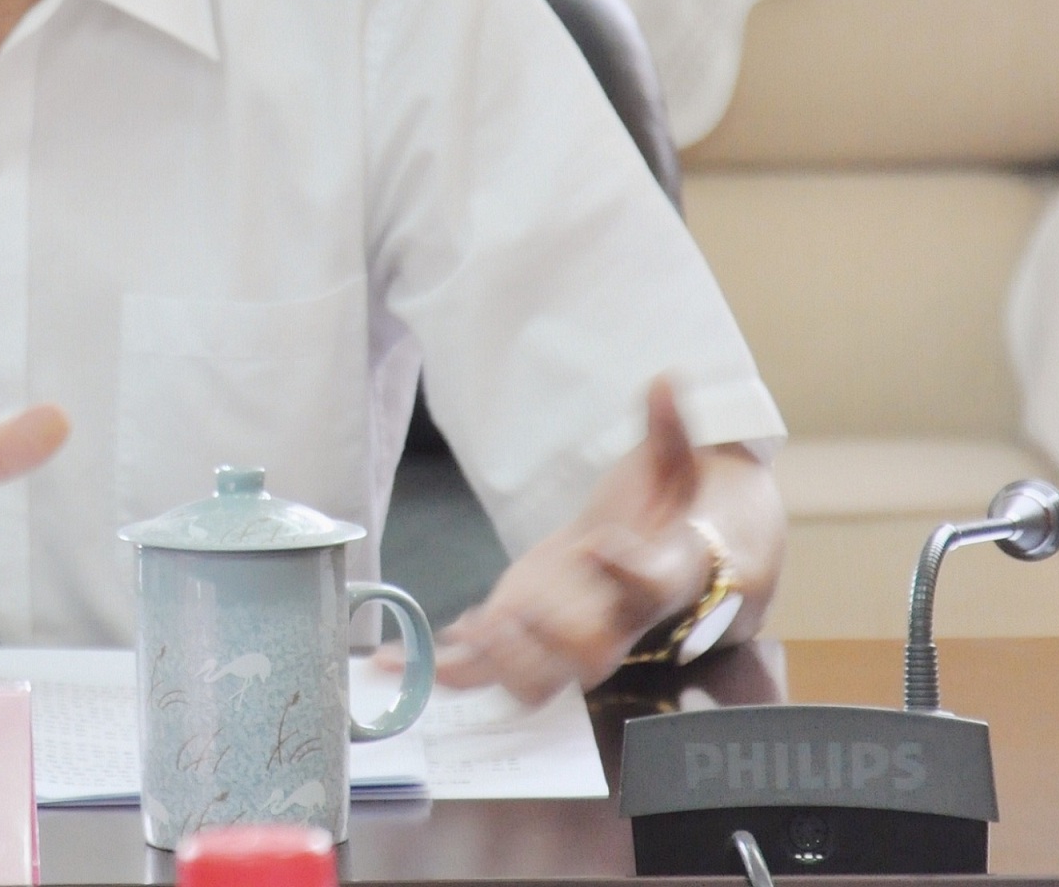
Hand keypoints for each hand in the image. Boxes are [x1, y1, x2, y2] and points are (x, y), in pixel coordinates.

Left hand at [433, 377, 737, 703]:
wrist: (644, 555)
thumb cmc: (659, 510)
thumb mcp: (669, 464)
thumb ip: (667, 428)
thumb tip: (666, 379)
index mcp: (654, 577)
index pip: (648, 584)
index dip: (626, 571)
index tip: (601, 545)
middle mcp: (610, 624)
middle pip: (587, 656)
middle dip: (546, 642)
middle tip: (513, 612)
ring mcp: (560, 640)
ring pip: (533, 680)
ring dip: (492, 662)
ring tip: (457, 640)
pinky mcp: (519, 638)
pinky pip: (482, 670)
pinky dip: (439, 669)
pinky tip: (389, 660)